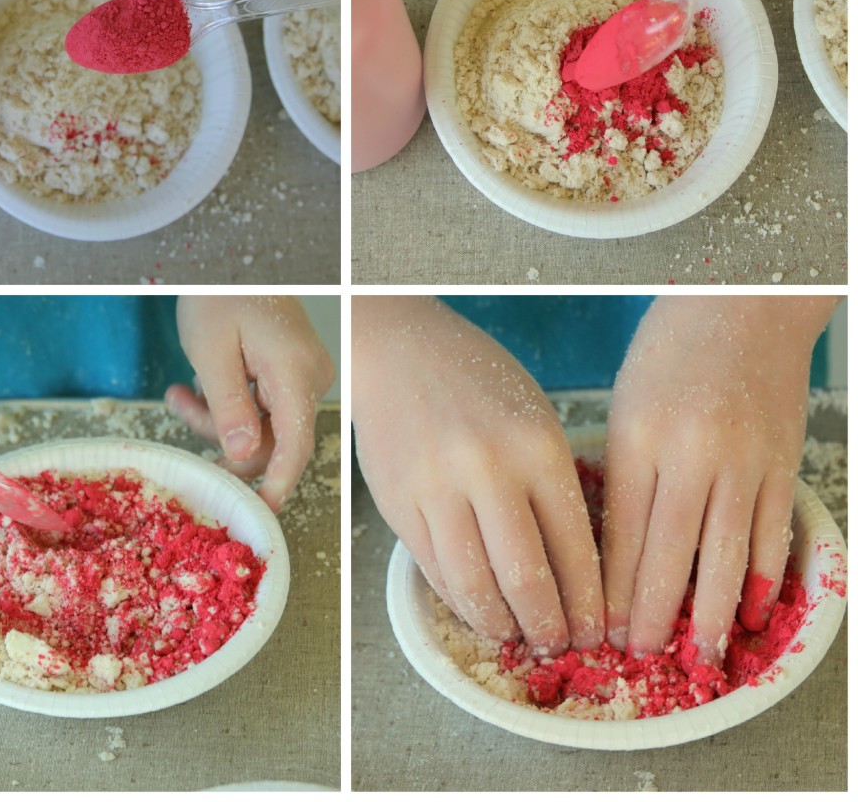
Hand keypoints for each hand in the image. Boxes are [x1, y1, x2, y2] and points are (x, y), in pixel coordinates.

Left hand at [165, 296, 334, 511]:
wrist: (234, 266)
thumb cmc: (220, 295)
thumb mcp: (211, 351)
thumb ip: (228, 407)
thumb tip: (242, 457)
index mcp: (295, 372)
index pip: (295, 445)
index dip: (278, 484)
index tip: (259, 514)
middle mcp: (310, 377)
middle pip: (269, 439)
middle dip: (219, 435)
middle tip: (179, 405)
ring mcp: (304, 376)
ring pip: (260, 427)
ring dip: (217, 418)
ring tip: (181, 390)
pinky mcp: (294, 375)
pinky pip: (262, 409)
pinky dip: (229, 404)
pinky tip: (202, 383)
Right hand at [353, 296, 602, 653]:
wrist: (398, 351)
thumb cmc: (476, 381)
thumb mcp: (535, 417)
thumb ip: (554, 484)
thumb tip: (574, 569)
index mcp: (536, 446)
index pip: (574, 547)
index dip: (589, 601)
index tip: (597, 628)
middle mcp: (487, 470)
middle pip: (528, 578)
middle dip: (550, 626)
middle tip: (560, 643)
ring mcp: (437, 490)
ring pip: (475, 586)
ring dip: (502, 624)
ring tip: (518, 635)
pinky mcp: (399, 504)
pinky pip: (435, 572)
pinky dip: (461, 600)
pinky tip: (478, 607)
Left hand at [603, 296, 839, 664]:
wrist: (743, 308)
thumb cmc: (668, 351)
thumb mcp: (626, 404)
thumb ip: (623, 471)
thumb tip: (614, 547)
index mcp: (639, 435)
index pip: (622, 530)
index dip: (613, 587)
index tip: (601, 627)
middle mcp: (691, 452)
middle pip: (671, 551)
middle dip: (654, 612)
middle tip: (640, 654)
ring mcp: (744, 459)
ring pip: (726, 552)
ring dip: (710, 611)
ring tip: (696, 652)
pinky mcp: (783, 462)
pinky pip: (772, 532)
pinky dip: (761, 578)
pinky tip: (748, 610)